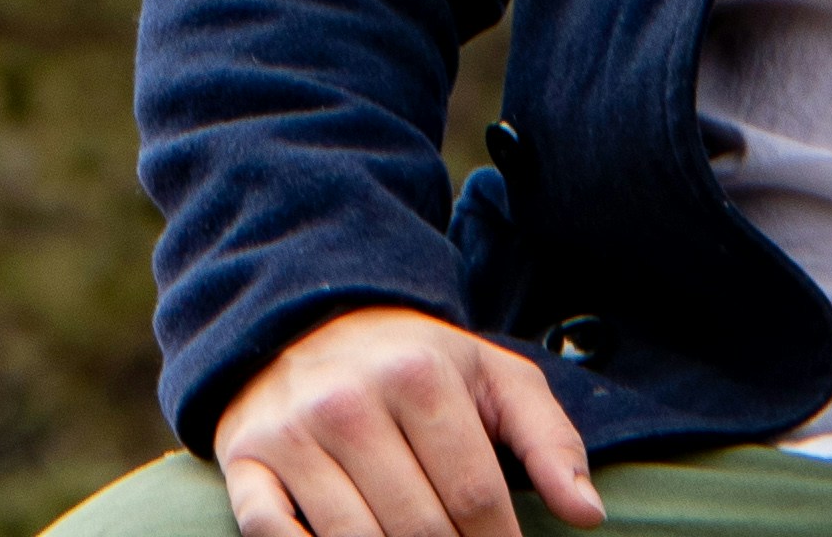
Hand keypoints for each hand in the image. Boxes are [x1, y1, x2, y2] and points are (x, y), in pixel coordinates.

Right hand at [216, 305, 602, 536]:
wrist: (304, 317)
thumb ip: (550, 439)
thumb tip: (586, 514)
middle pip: (420, 531)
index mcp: (418, 376)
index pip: (476, 500)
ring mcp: (291, 434)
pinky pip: (272, 536)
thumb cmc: (413, 362)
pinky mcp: (245, 460)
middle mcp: (348, 402)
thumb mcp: (491, 377)